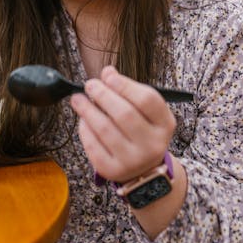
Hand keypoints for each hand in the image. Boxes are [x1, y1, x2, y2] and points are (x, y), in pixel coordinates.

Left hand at [70, 66, 175, 182]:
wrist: (143, 170)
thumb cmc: (141, 130)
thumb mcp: (145, 111)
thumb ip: (128, 91)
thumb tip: (107, 72)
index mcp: (164, 124)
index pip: (147, 100)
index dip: (124, 85)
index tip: (107, 75)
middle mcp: (153, 144)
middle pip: (125, 114)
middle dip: (103, 95)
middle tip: (90, 84)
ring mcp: (134, 160)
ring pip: (105, 129)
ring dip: (87, 110)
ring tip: (78, 99)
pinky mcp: (114, 171)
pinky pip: (94, 146)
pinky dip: (85, 129)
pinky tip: (83, 120)